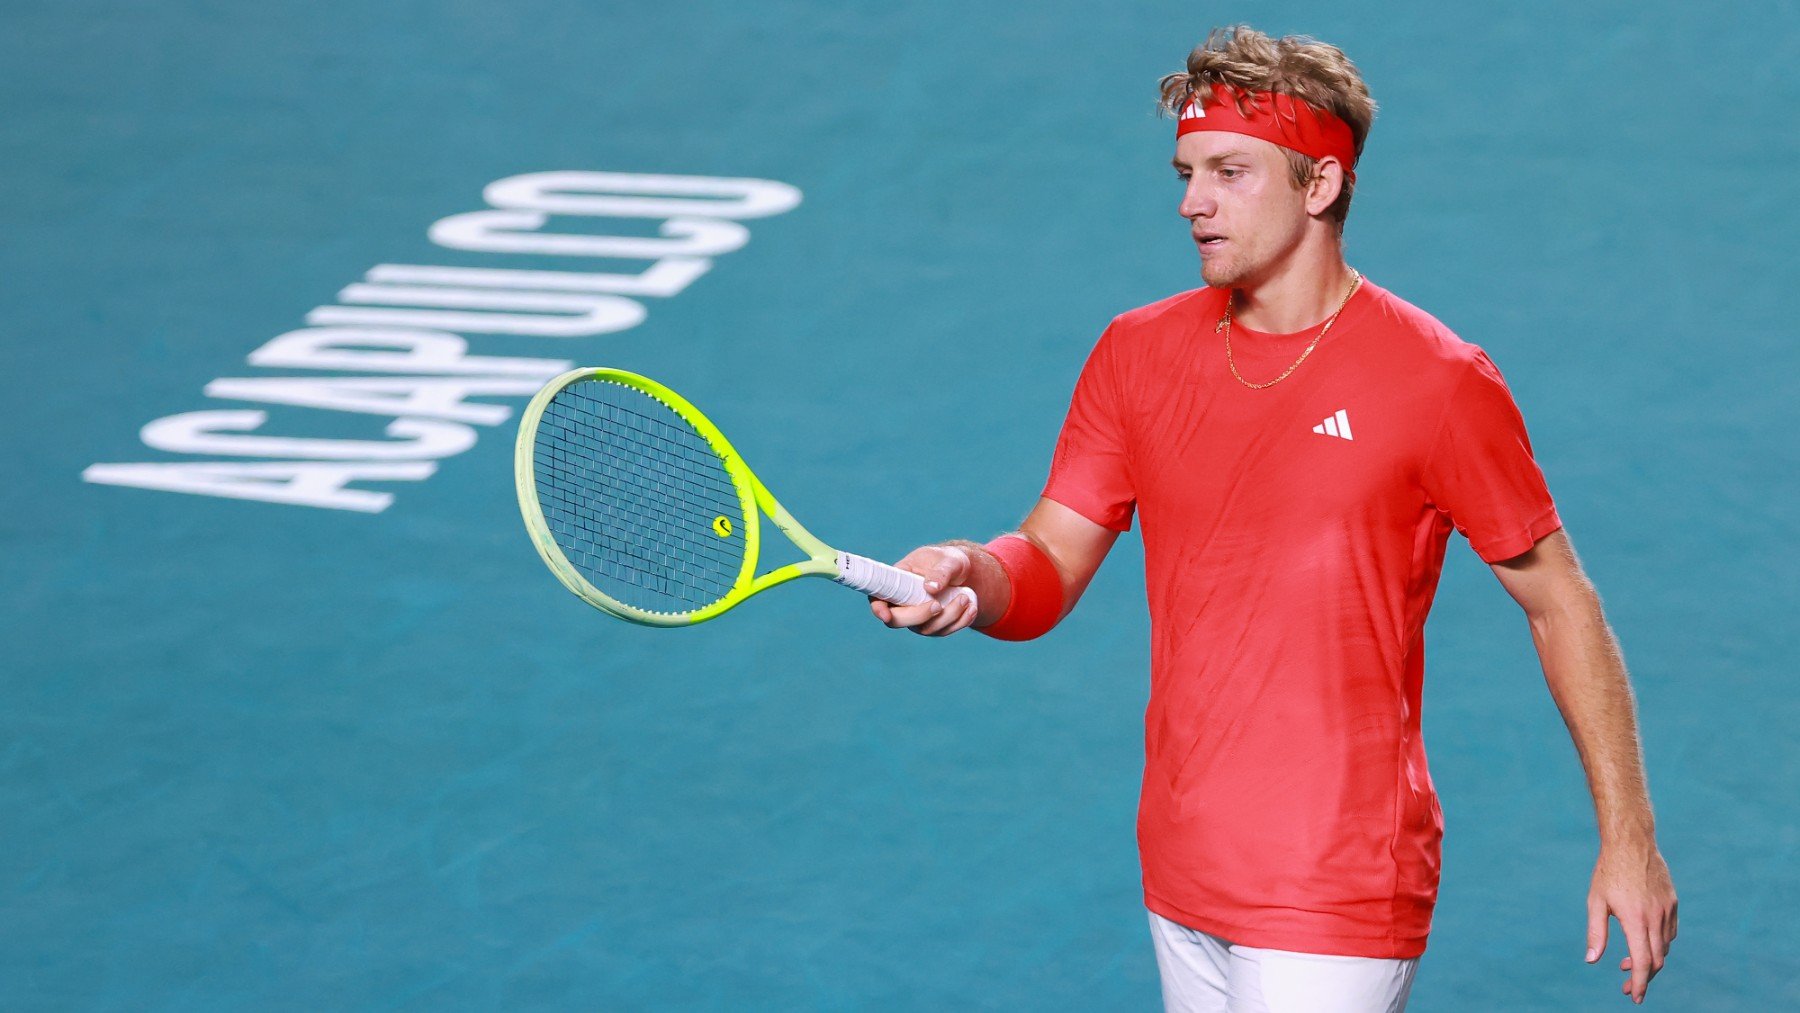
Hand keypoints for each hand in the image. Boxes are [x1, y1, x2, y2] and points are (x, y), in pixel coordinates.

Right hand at [868, 544, 980, 636]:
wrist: (966, 573)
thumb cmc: (950, 561)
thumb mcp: (948, 559)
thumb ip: (941, 571)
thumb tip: (931, 588)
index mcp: (897, 583)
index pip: (878, 599)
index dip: (878, 609)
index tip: (886, 615)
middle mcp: (903, 604)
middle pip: (899, 620)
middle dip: (920, 615)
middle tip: (939, 605)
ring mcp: (918, 618)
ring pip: (926, 628)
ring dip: (948, 616)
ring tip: (966, 597)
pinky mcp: (935, 626)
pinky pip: (945, 631)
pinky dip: (960, 621)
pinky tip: (972, 608)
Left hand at [1586, 841, 1677, 1003]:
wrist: (1631, 843)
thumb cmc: (1608, 872)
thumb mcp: (1595, 902)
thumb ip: (1596, 933)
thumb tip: (1591, 960)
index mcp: (1635, 919)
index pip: (1642, 961)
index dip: (1639, 983)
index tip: (1634, 997)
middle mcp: (1655, 917)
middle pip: (1656, 960)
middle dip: (1643, 977)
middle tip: (1626, 986)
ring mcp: (1667, 910)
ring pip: (1664, 947)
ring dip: (1649, 960)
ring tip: (1628, 962)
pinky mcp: (1673, 903)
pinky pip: (1670, 932)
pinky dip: (1659, 944)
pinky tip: (1644, 942)